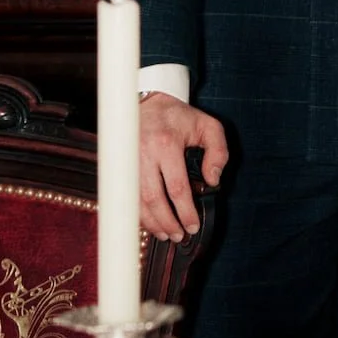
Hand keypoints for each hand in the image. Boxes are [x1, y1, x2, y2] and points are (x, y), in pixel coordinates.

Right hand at [139, 90, 228, 241]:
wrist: (147, 101)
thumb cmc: (179, 117)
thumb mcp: (208, 126)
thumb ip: (218, 152)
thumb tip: (213, 180)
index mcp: (166, 143)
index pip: (177, 187)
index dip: (185, 211)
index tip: (192, 225)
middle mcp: (143, 153)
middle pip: (154, 199)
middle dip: (167, 222)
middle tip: (179, 235)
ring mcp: (128, 160)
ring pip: (136, 201)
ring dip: (150, 222)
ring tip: (165, 234)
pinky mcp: (119, 165)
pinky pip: (125, 196)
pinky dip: (136, 213)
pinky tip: (147, 223)